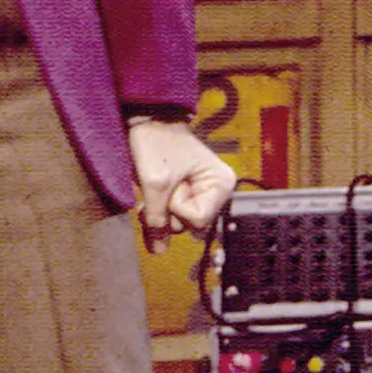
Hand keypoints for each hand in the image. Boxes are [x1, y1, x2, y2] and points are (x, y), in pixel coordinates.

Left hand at [127, 119, 236, 238]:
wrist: (150, 121)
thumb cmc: (157, 144)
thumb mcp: (154, 184)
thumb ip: (156, 220)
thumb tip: (158, 252)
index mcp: (221, 184)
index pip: (198, 220)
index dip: (176, 208)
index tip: (171, 185)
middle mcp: (217, 191)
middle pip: (190, 225)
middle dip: (167, 211)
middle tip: (160, 185)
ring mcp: (203, 192)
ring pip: (180, 222)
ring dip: (160, 210)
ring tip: (154, 187)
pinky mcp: (190, 192)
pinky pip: (175, 214)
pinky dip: (160, 208)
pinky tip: (154, 194)